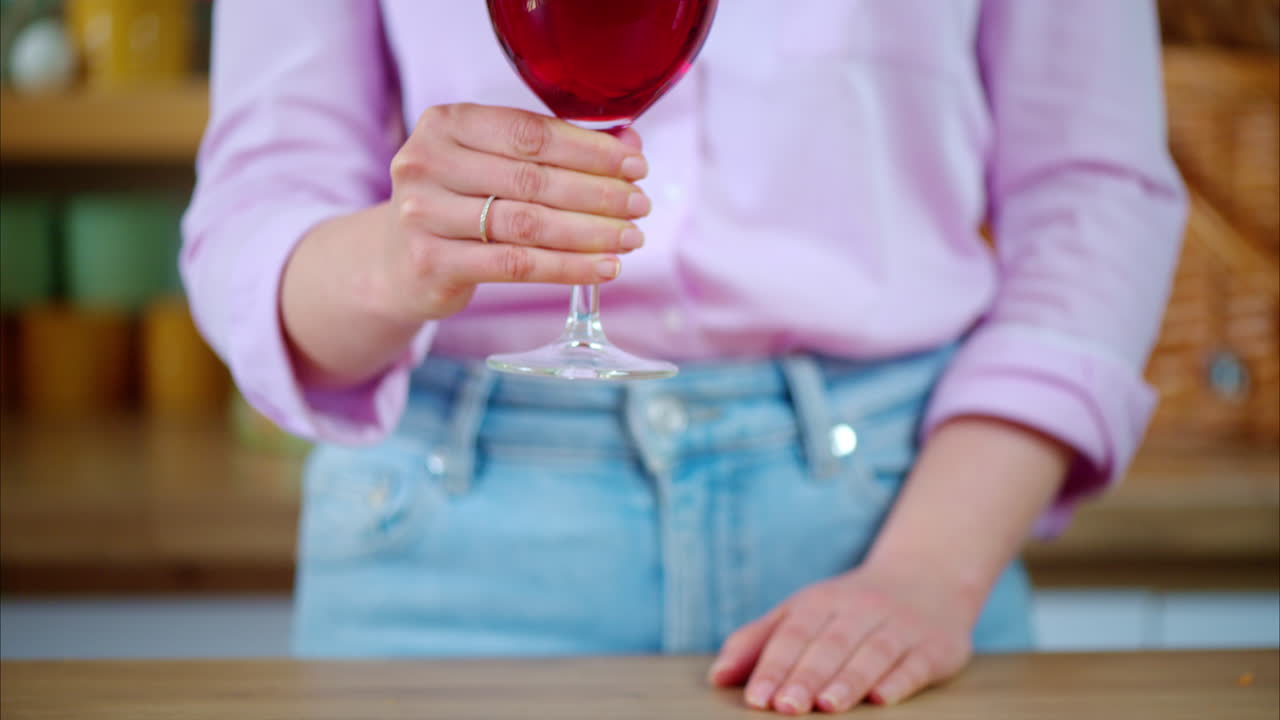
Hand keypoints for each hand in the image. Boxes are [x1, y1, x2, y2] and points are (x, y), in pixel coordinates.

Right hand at [378, 103, 650, 320]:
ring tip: (630, 238)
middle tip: (640, 205)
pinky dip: (568, 268)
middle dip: (598, 193)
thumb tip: (629, 149)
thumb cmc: (459, 202)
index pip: (531, 133)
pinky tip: (603, 268)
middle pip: (533, 179)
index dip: (590, 150)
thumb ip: (555, 151)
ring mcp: (423, 213)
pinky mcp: (431, 261)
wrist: (396, 260)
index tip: (635, 165)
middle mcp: (426, 162)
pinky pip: (516, 265)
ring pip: (528, 224)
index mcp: (446, 122)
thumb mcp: (494, 165)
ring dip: (590, 233)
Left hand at [707, 560, 979, 713]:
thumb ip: (758, 641)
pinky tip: (881, 699)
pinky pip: (914, 663)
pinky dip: (898, 680)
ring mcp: (899, 626)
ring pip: (872, 653)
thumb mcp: (803, 612)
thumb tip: (717, 677)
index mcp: (822, 601)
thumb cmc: (849, 607)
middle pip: (830, 644)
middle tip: (785, 708)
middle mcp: (860, 609)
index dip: (774, 665)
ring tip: (826, 706)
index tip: (756, 698)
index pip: (794, 633)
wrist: (927, 577)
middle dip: (806, 676)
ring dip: (848, 680)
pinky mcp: (934, 646)